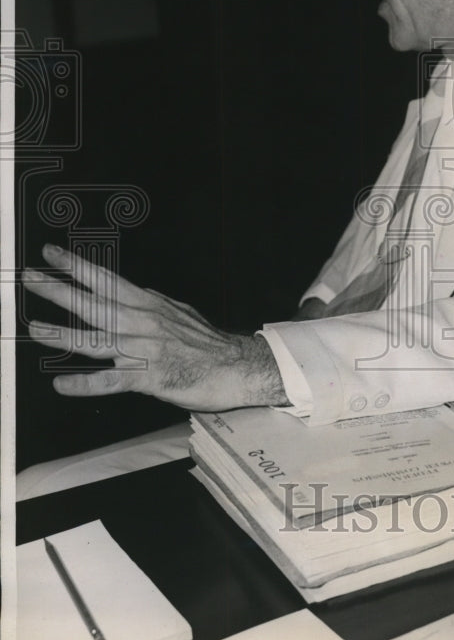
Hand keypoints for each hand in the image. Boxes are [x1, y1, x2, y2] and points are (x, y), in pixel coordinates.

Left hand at [23, 244, 287, 411]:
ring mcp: (144, 350)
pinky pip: (112, 380)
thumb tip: (133, 293)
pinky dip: (86, 383)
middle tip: (31, 278)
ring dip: (63, 334)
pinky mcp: (150, 378)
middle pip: (95, 304)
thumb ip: (152, 305)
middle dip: (59, 290)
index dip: (78, 266)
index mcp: (149, 305)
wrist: (237, 366)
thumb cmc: (209, 343)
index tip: (52, 254)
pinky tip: (63, 385)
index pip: (107, 280)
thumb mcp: (179, 312)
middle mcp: (143, 322)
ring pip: (97, 339)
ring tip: (35, 328)